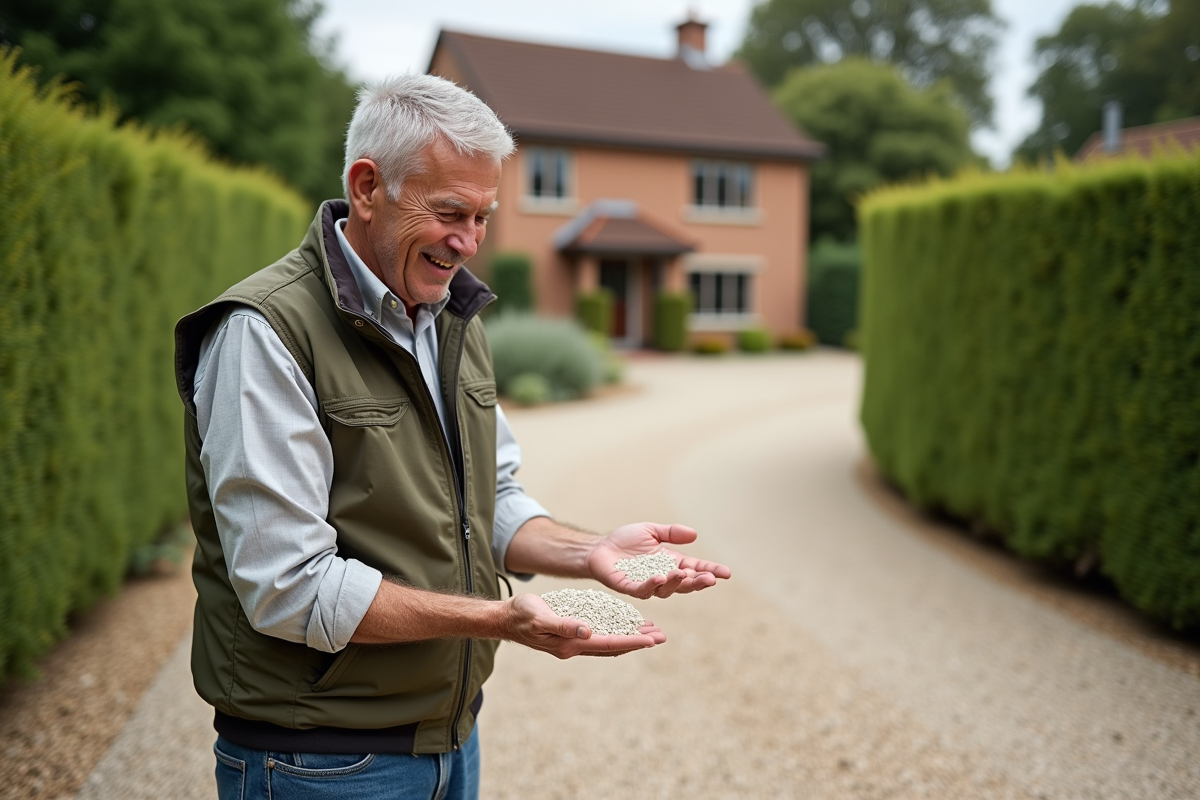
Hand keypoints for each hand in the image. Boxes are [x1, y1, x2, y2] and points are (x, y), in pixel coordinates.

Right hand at [502, 594, 665, 658]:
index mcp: (569, 645)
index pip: (608, 643)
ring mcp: (573, 642)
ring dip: (630, 637)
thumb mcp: (540, 617)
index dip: (632, 641)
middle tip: (662, 636)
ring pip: (609, 641)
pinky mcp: (571, 635)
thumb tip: (588, 631)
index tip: (652, 639)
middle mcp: (574, 647)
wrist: (505, 618)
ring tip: (652, 631)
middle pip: (613, 645)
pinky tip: (625, 625)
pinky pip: (600, 635)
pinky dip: (616, 631)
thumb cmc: (520, 614)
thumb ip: (563, 624)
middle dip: (638, 641)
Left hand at [587, 523, 731, 599]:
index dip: (710, 570)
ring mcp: (647, 584)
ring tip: (684, 574)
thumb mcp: (651, 531)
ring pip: (666, 589)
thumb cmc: (625, 541)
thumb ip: (671, 533)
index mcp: (671, 562)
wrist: (599, 548)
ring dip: (677, 583)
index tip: (726, 573)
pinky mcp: (629, 587)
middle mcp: (662, 576)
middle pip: (685, 583)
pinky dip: (652, 585)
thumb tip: (694, 534)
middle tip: (710, 579)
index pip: (695, 568)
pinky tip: (659, 577)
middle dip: (698, 581)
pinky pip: (643, 590)